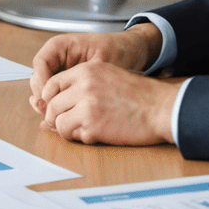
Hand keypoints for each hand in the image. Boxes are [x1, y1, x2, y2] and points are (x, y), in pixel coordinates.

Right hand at [28, 23, 161, 110]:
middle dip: (42, 96)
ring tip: (52, 117)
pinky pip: (56, 94)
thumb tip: (70, 92)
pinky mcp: (69, 83)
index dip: (42, 81)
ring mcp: (62, 71)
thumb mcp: (102, 60)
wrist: (131, 53)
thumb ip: (86, 75)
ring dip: (47, 103)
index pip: (41, 62)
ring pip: (45, 88)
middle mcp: (58, 58)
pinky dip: (57, 105)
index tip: (48, 97)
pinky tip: (62, 116)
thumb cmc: (118, 50)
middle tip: (48, 112)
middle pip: (39, 77)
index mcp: (62, 45)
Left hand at [37, 59, 178, 146]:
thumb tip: (53, 102)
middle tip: (65, 123)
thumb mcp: (107, 75)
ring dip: (67, 130)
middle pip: (52, 105)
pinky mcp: (94, 126)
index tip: (54, 108)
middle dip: (55, 117)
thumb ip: (80, 85)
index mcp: (86, 70)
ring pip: (58, 122)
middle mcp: (83, 86)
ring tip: (82, 129)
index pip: (52, 83)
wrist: (159, 107)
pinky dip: (82, 138)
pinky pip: (75, 135)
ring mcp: (87, 106)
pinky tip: (96, 134)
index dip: (49, 99)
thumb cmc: (137, 94)